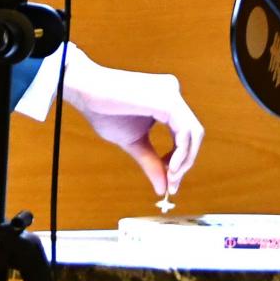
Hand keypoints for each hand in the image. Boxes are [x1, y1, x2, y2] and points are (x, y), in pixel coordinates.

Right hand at [60, 47, 204, 195]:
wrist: (85, 91)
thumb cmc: (105, 111)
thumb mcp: (134, 142)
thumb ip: (151, 162)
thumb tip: (163, 189)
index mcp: (166, 100)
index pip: (185, 133)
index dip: (182, 160)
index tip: (170, 183)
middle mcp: (172, 92)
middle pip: (194, 134)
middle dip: (186, 163)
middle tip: (172, 185)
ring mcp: (171, 93)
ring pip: (194, 133)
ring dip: (184, 161)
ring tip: (169, 177)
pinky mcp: (167, 99)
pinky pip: (185, 131)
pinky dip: (181, 153)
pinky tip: (170, 167)